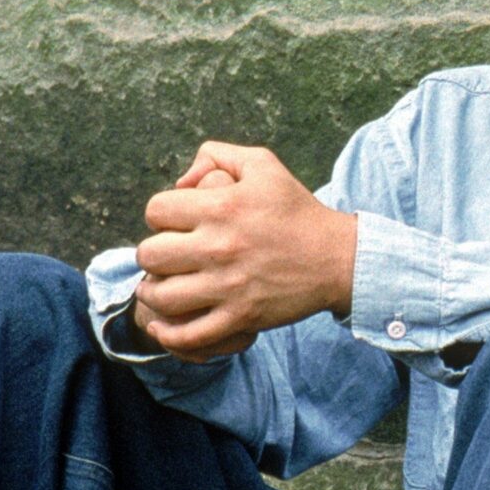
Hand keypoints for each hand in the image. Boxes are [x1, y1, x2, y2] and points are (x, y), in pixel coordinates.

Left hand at [131, 143, 357, 360]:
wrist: (338, 258)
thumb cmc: (297, 210)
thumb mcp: (263, 164)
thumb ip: (216, 155)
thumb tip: (182, 181)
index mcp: (222, 206)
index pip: (156, 211)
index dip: (160, 216)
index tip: (174, 224)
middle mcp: (220, 246)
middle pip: (151, 254)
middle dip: (153, 255)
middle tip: (167, 258)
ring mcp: (229, 286)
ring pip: (162, 296)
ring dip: (154, 293)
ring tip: (161, 288)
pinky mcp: (241, 316)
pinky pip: (189, 334)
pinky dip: (169, 334)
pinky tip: (164, 326)